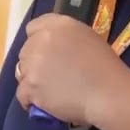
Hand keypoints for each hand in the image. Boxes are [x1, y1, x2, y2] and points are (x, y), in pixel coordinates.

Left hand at [15, 13, 129, 125]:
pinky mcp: (30, 87)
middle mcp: (41, 41)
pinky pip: (22, 94)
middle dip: (35, 61)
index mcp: (57, 26)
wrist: (107, 92)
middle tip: (50, 74)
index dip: (38, 40)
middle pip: (26, 50)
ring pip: (22, 72)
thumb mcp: (87, 37)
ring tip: (48, 90)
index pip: (33, 27)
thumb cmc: (105, 66)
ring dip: (32, 80)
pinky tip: (42, 104)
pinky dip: (30, 100)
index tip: (47, 52)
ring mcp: (33, 65)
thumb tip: (56, 49)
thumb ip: (66, 37)